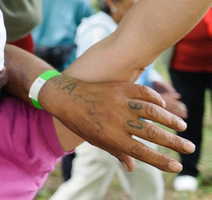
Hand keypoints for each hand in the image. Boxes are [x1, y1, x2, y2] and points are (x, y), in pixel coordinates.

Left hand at [41, 75, 192, 172]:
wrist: (65, 97)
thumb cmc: (80, 122)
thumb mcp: (95, 140)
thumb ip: (116, 152)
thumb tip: (133, 167)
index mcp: (111, 136)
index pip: (142, 152)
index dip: (160, 161)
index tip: (176, 166)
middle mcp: (118, 120)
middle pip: (152, 134)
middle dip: (174, 142)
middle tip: (190, 147)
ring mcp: (119, 102)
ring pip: (152, 112)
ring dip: (169, 119)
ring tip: (181, 127)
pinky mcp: (120, 88)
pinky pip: (143, 93)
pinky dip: (155, 98)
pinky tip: (163, 105)